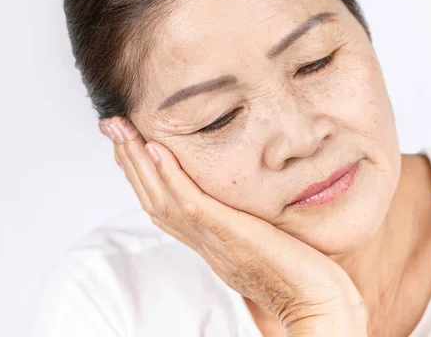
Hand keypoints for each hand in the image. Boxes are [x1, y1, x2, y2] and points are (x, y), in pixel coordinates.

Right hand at [99, 117, 366, 334]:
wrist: (318, 305)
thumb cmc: (302, 276)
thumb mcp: (263, 243)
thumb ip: (245, 225)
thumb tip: (244, 206)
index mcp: (209, 243)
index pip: (164, 206)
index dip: (144, 175)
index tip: (132, 143)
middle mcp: (204, 243)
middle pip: (153, 200)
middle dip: (129, 161)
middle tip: (112, 125)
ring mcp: (214, 241)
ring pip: (162, 200)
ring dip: (138, 163)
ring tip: (122, 129)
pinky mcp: (231, 237)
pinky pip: (192, 206)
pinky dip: (171, 178)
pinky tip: (157, 151)